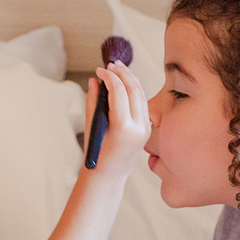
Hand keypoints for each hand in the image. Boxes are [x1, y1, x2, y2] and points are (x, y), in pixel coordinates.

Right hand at [85, 62, 149, 179]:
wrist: (109, 175)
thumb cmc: (96, 153)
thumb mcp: (92, 125)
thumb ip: (94, 100)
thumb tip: (96, 79)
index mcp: (124, 127)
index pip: (119, 91)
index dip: (109, 77)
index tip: (99, 70)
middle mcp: (139, 127)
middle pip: (134, 89)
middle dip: (122, 73)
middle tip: (110, 64)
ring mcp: (146, 128)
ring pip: (141, 94)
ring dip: (130, 79)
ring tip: (117, 69)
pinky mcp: (147, 128)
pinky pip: (142, 103)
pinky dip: (133, 90)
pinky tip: (124, 83)